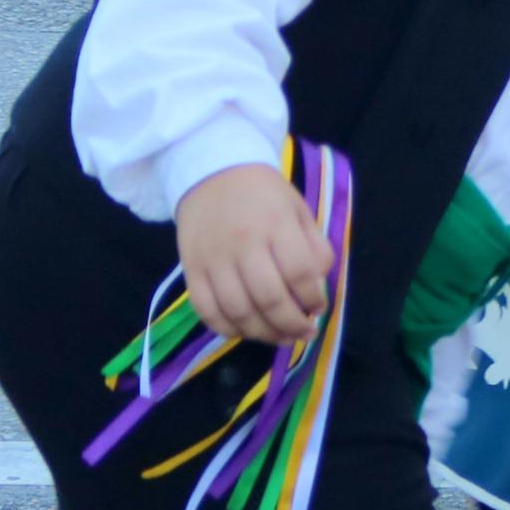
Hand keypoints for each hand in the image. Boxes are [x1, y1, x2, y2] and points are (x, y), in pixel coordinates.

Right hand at [174, 162, 331, 346]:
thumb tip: (317, 290)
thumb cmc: (263, 195)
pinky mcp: (191, 271)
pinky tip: (247, 330)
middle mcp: (243, 243)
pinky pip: (208, 312)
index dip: (313, 298)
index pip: (299, 272)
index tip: (317, 307)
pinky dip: (229, 329)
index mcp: (275, 224)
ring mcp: (214, 259)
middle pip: (269, 299)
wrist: (211, 173)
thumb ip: (315, 248)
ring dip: (264, 333)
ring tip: (281, 336)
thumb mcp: (298, 211)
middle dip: (292, 325)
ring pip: (239, 312)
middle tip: (304, 332)